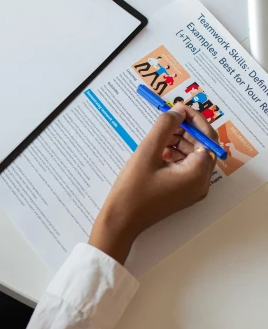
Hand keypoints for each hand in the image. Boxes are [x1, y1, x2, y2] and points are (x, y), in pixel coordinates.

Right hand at [89, 104, 217, 264]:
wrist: (121, 221)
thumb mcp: (147, 152)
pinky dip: (175, 154)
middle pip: (202, 146)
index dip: (194, 119)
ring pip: (193, 155)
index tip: (178, 107)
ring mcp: (192, 190)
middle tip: (166, 119)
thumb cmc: (132, 189)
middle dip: (186, 130)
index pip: (207, 138)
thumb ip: (165, 127)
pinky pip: (185, 167)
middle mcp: (201, 183)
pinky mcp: (182, 192)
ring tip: (159, 136)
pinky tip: (158, 151)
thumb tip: (179, 111)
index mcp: (197, 174)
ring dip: (179, 141)